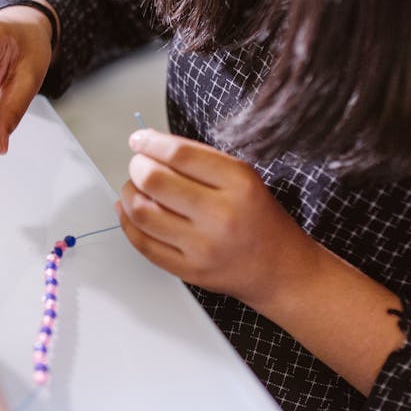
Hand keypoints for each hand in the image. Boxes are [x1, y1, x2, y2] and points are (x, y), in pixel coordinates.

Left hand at [117, 129, 322, 311]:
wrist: (281, 269)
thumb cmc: (259, 219)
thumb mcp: (244, 178)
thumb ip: (200, 160)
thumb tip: (150, 144)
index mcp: (238, 184)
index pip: (179, 154)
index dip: (150, 143)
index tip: (139, 140)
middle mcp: (221, 215)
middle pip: (154, 181)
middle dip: (137, 167)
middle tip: (138, 166)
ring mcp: (203, 246)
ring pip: (142, 212)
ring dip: (129, 194)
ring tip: (133, 188)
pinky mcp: (190, 270)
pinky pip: (143, 244)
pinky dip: (128, 223)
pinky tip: (129, 212)